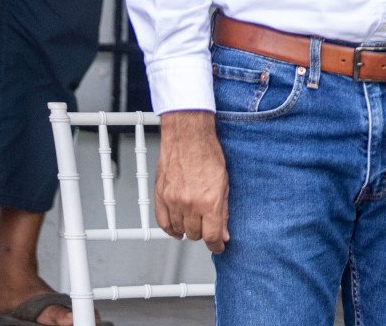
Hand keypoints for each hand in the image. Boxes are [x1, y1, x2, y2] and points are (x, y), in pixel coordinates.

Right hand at [154, 111, 228, 252]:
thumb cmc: (208, 156)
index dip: (216, 245)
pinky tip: (177, 228)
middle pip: (195, 235)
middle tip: (207, 226)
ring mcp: (173, 201)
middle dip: (203, 233)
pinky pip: (163, 223)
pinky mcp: (160, 196)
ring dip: (187, 229)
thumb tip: (223, 234)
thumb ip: (223, 212)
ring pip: (179, 230)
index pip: (211, 236)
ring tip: (194, 222)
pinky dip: (170, 228)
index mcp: (209, 201)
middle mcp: (190, 204)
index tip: (218, 247)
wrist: (188, 138)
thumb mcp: (225, 184)